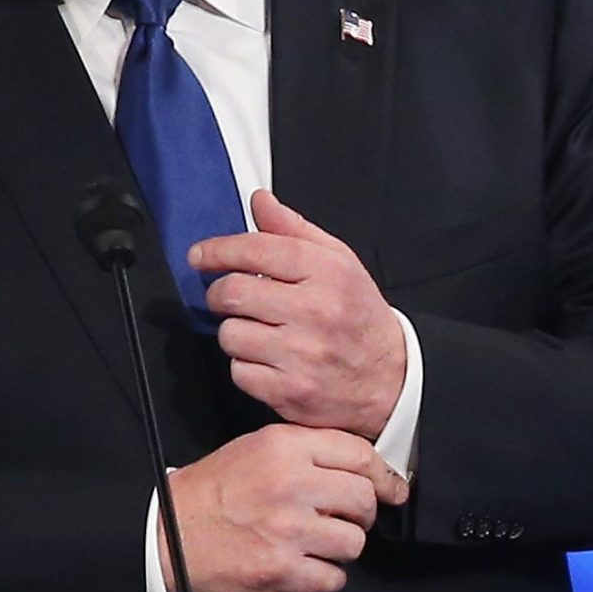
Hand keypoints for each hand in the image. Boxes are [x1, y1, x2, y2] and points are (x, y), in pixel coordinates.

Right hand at [164, 423, 410, 591]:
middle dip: (359, 514)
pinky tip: (301, 565)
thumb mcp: (255, 449)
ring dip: (340, 547)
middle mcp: (290, 484)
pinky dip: (322, 576)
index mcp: (284, 448)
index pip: (360, 455)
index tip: (390, 489)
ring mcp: (287, 529)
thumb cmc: (211, 492)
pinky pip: (334, 577)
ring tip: (313, 543)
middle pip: (364, 500)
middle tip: (340, 519)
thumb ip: (306, 451)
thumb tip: (364, 469)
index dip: (382, 476)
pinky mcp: (282, 570)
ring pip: (355, 542)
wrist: (166, 533)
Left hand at [191, 190, 406, 438]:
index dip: (218, 250)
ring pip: (230, 334)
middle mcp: (316, 311)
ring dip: (236, 332)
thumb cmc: (359, 316)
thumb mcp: (339, 263)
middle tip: (226, 297)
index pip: (256, 249)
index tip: (200, 255)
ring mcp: (302, 354)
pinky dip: (246, 366)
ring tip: (260, 332)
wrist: (392, 379)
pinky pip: (239, 371)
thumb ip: (294, 230)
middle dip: (219, 294)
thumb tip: (259, 201)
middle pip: (231, 292)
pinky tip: (269, 360)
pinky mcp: (290, 390)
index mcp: (328, 273)